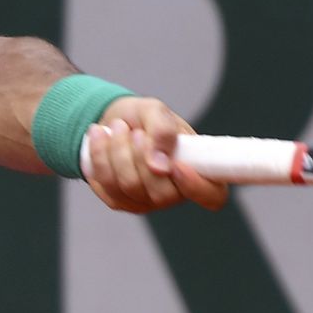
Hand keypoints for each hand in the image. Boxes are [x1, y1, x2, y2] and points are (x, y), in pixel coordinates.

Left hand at [82, 97, 228, 213]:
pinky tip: (100, 136)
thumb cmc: (143, 118)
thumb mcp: (156, 111)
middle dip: (142, 157)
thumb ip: (163, 131)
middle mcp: (175, 193)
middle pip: (162, 194)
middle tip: (136, 132)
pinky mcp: (119, 201)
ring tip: (116, 127)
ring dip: (119, 151)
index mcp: (197, 170)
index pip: (212, 196)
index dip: (197, 187)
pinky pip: (107, 185)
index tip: (176, 165)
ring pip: (131, 187)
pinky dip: (100, 155)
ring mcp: (146, 201)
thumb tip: (160, 166)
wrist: (112, 121)